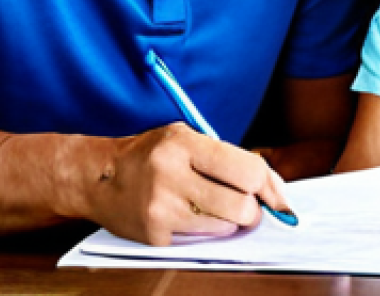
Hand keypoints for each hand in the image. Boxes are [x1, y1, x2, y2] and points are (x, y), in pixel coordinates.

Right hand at [81, 123, 293, 245]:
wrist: (100, 177)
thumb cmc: (151, 154)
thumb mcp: (185, 138)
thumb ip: (227, 157)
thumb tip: (274, 187)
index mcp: (183, 143)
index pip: (247, 169)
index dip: (270, 186)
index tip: (280, 199)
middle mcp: (171, 174)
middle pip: (242, 205)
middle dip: (253, 210)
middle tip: (246, 205)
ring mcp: (162, 208)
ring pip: (226, 227)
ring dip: (230, 221)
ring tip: (212, 206)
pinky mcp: (156, 236)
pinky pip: (202, 241)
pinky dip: (205, 231)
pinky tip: (188, 216)